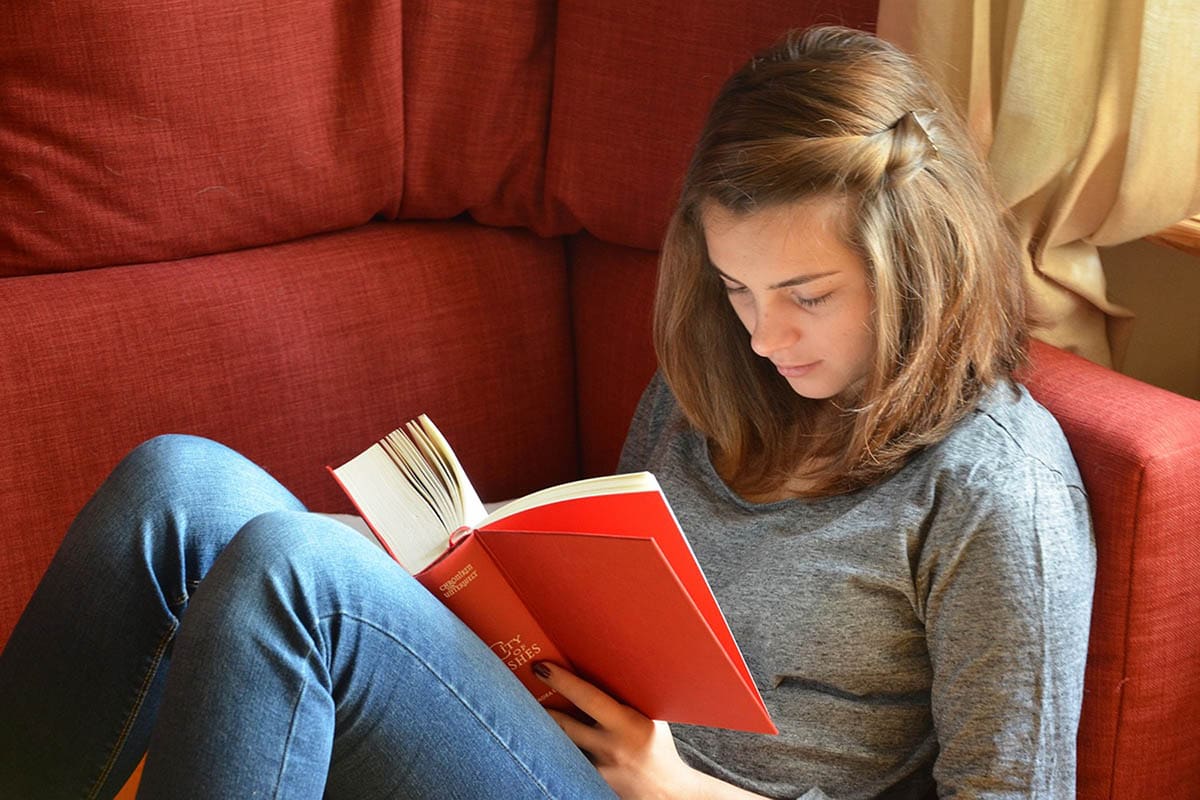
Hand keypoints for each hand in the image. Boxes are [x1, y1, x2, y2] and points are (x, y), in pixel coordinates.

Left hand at [533, 661, 703, 798]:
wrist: (668, 793)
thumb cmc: (659, 748)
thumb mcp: (651, 717)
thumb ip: (629, 698)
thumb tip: (605, 666)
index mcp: (628, 724)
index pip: (588, 698)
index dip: (562, 681)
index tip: (541, 667)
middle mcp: (610, 747)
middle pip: (563, 724)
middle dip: (540, 706)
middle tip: (519, 688)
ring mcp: (599, 769)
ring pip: (561, 745)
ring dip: (544, 730)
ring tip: (524, 715)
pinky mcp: (592, 783)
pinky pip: (569, 762)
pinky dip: (558, 752)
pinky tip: (545, 744)